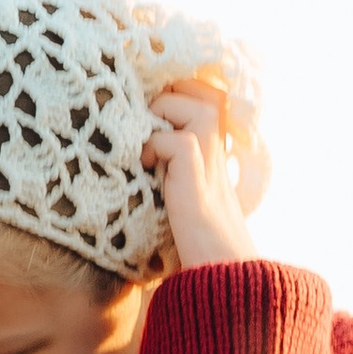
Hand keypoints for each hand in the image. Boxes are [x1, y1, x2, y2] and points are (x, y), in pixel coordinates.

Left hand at [144, 87, 268, 270]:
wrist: (217, 267)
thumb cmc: (192, 229)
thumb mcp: (181, 181)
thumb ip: (171, 152)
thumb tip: (134, 125)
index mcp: (215, 142)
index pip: (202, 88)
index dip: (174, 89)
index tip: (151, 111)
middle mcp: (218, 143)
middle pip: (199, 86)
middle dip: (166, 97)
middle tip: (149, 129)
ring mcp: (211, 156)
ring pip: (191, 103)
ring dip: (163, 115)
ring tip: (150, 144)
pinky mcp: (197, 171)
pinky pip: (175, 139)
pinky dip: (154, 148)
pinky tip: (149, 168)